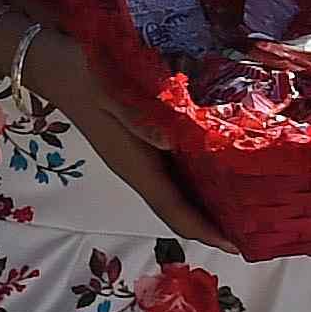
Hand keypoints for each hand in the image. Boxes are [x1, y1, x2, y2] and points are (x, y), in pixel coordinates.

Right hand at [24, 31, 236, 250]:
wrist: (52, 65)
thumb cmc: (83, 75)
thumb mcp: (109, 91)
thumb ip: (137, 117)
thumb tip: (170, 143)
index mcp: (134, 163)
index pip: (173, 209)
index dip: (205, 230)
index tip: (240, 246)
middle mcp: (137, 169)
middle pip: (178, 211)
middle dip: (214, 227)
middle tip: (258, 232)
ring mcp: (137, 160)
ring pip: (177, 196)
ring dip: (207, 209)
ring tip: (248, 210)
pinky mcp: (138, 147)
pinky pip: (173, 178)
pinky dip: (198, 186)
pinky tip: (220, 174)